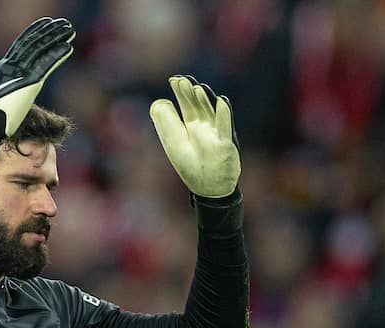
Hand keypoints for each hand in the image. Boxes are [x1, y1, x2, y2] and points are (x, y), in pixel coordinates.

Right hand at [0, 17, 75, 137]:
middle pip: (32, 42)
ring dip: (56, 38)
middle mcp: (11, 66)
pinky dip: (56, 55)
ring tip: (69, 30)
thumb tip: (23, 93)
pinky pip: (45, 64)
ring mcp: (19, 73)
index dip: (34, 32)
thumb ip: (16, 89)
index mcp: (5, 68)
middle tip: (63, 24)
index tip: (47, 24)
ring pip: (39, 49)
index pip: (21, 44)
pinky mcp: (29, 82)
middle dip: (48, 32)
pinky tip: (67, 48)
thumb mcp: (7, 97)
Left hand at [149, 75, 240, 197]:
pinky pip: (225, 128)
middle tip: (183, 80)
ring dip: (205, 100)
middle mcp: (206, 128)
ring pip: (211, 113)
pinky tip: (221, 101)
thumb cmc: (192, 167)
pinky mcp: (226, 145)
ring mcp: (216, 135)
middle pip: (199, 105)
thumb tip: (158, 103)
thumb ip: (166, 123)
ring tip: (198, 88)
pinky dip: (223, 114)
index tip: (174, 79)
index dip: (181, 93)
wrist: (210, 190)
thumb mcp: (175, 144)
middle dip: (191, 93)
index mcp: (193, 127)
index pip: (188, 105)